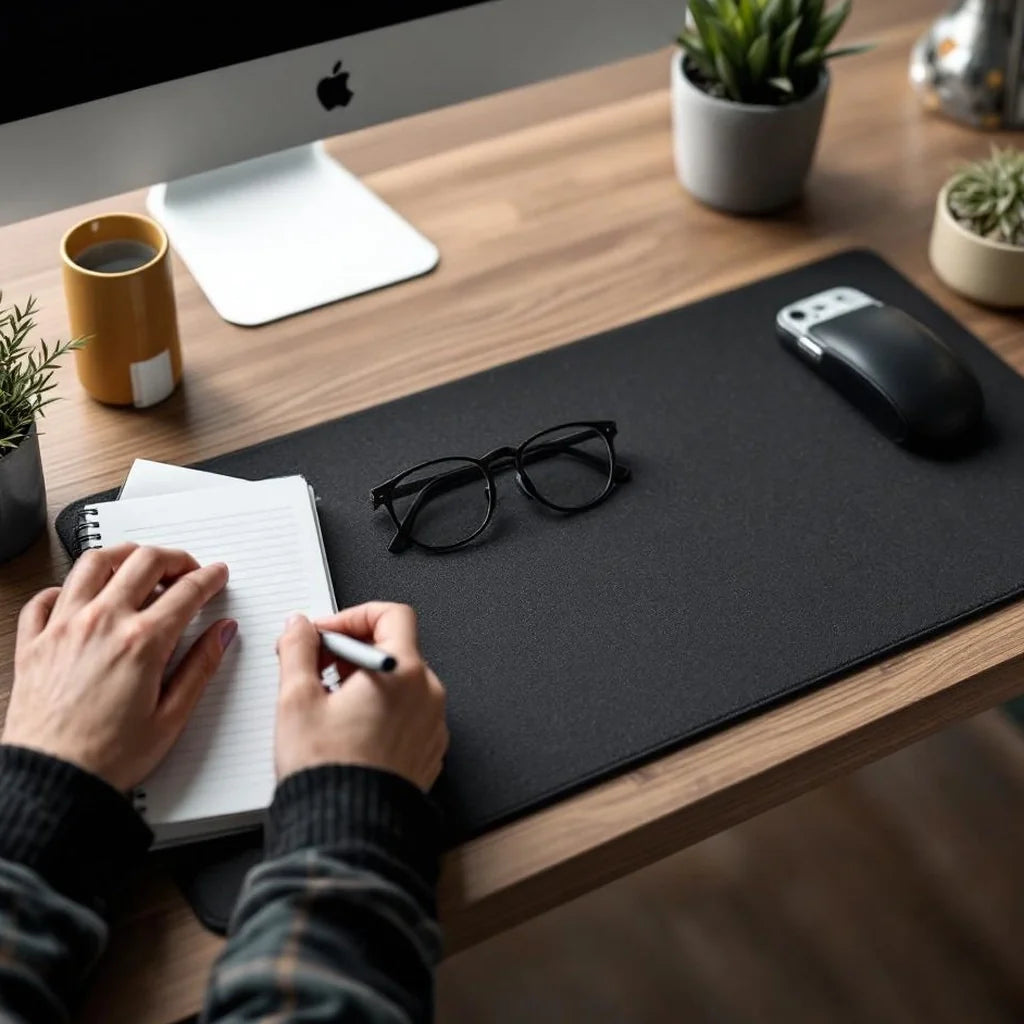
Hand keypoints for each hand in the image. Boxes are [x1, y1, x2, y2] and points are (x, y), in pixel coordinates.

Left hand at [3, 544, 234, 791]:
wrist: (50, 782)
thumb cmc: (107, 758)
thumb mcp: (171, 717)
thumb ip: (201, 666)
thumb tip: (222, 633)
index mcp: (142, 642)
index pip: (187, 591)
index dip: (209, 577)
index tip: (216, 575)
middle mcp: (101, 623)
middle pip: (143, 562)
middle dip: (173, 558)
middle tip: (185, 569)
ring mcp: (63, 627)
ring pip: (94, 563)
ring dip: (124, 556)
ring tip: (138, 565)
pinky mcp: (34, 642)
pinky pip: (47, 596)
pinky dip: (68, 587)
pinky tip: (82, 596)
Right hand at [275, 603, 447, 790]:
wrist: (348, 832)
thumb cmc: (328, 772)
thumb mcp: (297, 699)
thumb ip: (298, 650)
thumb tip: (299, 628)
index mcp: (403, 672)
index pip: (390, 615)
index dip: (352, 617)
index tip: (325, 632)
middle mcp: (427, 695)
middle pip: (395, 648)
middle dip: (352, 651)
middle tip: (316, 666)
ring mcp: (432, 725)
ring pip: (400, 683)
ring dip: (365, 682)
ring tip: (328, 704)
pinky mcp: (428, 752)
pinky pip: (407, 715)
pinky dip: (381, 710)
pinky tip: (348, 730)